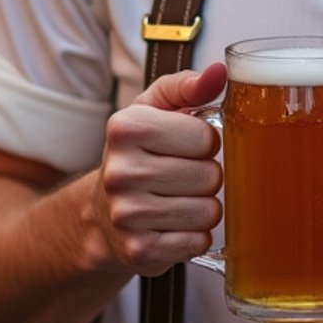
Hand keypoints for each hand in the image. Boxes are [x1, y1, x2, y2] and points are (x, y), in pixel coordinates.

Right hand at [93, 61, 225, 275]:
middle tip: (184, 177)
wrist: (103, 213)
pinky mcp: (140, 251)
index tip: (187, 146)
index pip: (205, 136)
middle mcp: (120, 172)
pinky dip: (195, 235)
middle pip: (210, 176)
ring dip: (204, 207)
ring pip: (209, 211)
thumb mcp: (157, 110)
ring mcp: (127, 215)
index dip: (206, 143)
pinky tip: (174, 226)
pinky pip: (198, 241)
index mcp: (126, 128)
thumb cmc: (140, 153)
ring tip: (180, 201)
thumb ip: (188, 85)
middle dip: (207, 177)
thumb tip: (219, 72)